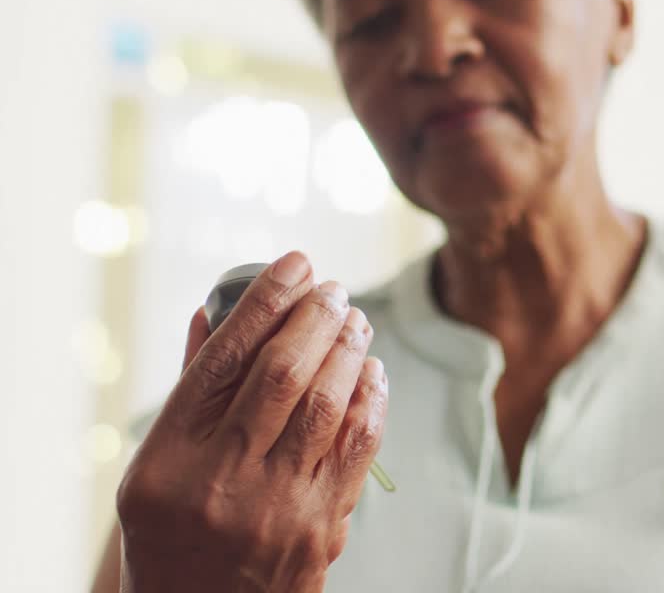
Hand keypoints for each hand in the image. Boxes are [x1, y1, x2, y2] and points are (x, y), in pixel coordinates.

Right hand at [116, 251, 386, 592]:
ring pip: (328, 405)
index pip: (225, 358)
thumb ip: (190, 389)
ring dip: (350, 350)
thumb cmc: (174, 536)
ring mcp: (278, 507)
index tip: (294, 264)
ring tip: (356, 321)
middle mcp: (223, 481)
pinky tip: (372, 372)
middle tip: (335, 290)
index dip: (265, 300)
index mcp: (170, 460)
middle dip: (316, 318)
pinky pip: (358, 447)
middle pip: (283, 374)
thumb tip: (212, 308)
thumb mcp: (155, 468)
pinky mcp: (322, 527)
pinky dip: (370, 400)